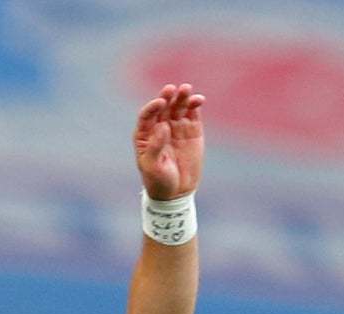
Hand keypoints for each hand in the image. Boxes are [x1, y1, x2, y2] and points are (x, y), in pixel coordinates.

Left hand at [134, 83, 204, 199]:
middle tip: (172, 89)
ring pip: (178, 107)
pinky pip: (192, 113)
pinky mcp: (192, 130)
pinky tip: (198, 100)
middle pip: (163, 107)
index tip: (160, 103)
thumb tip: (163, 126)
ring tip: (186, 89)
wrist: (176, 193)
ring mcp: (176, 127)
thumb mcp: (152, 167)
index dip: (153, 106)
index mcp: (145, 134)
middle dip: (167, 97)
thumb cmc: (158, 181)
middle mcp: (160, 126)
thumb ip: (155, 146)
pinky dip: (195, 105)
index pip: (147, 115)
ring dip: (182, 97)